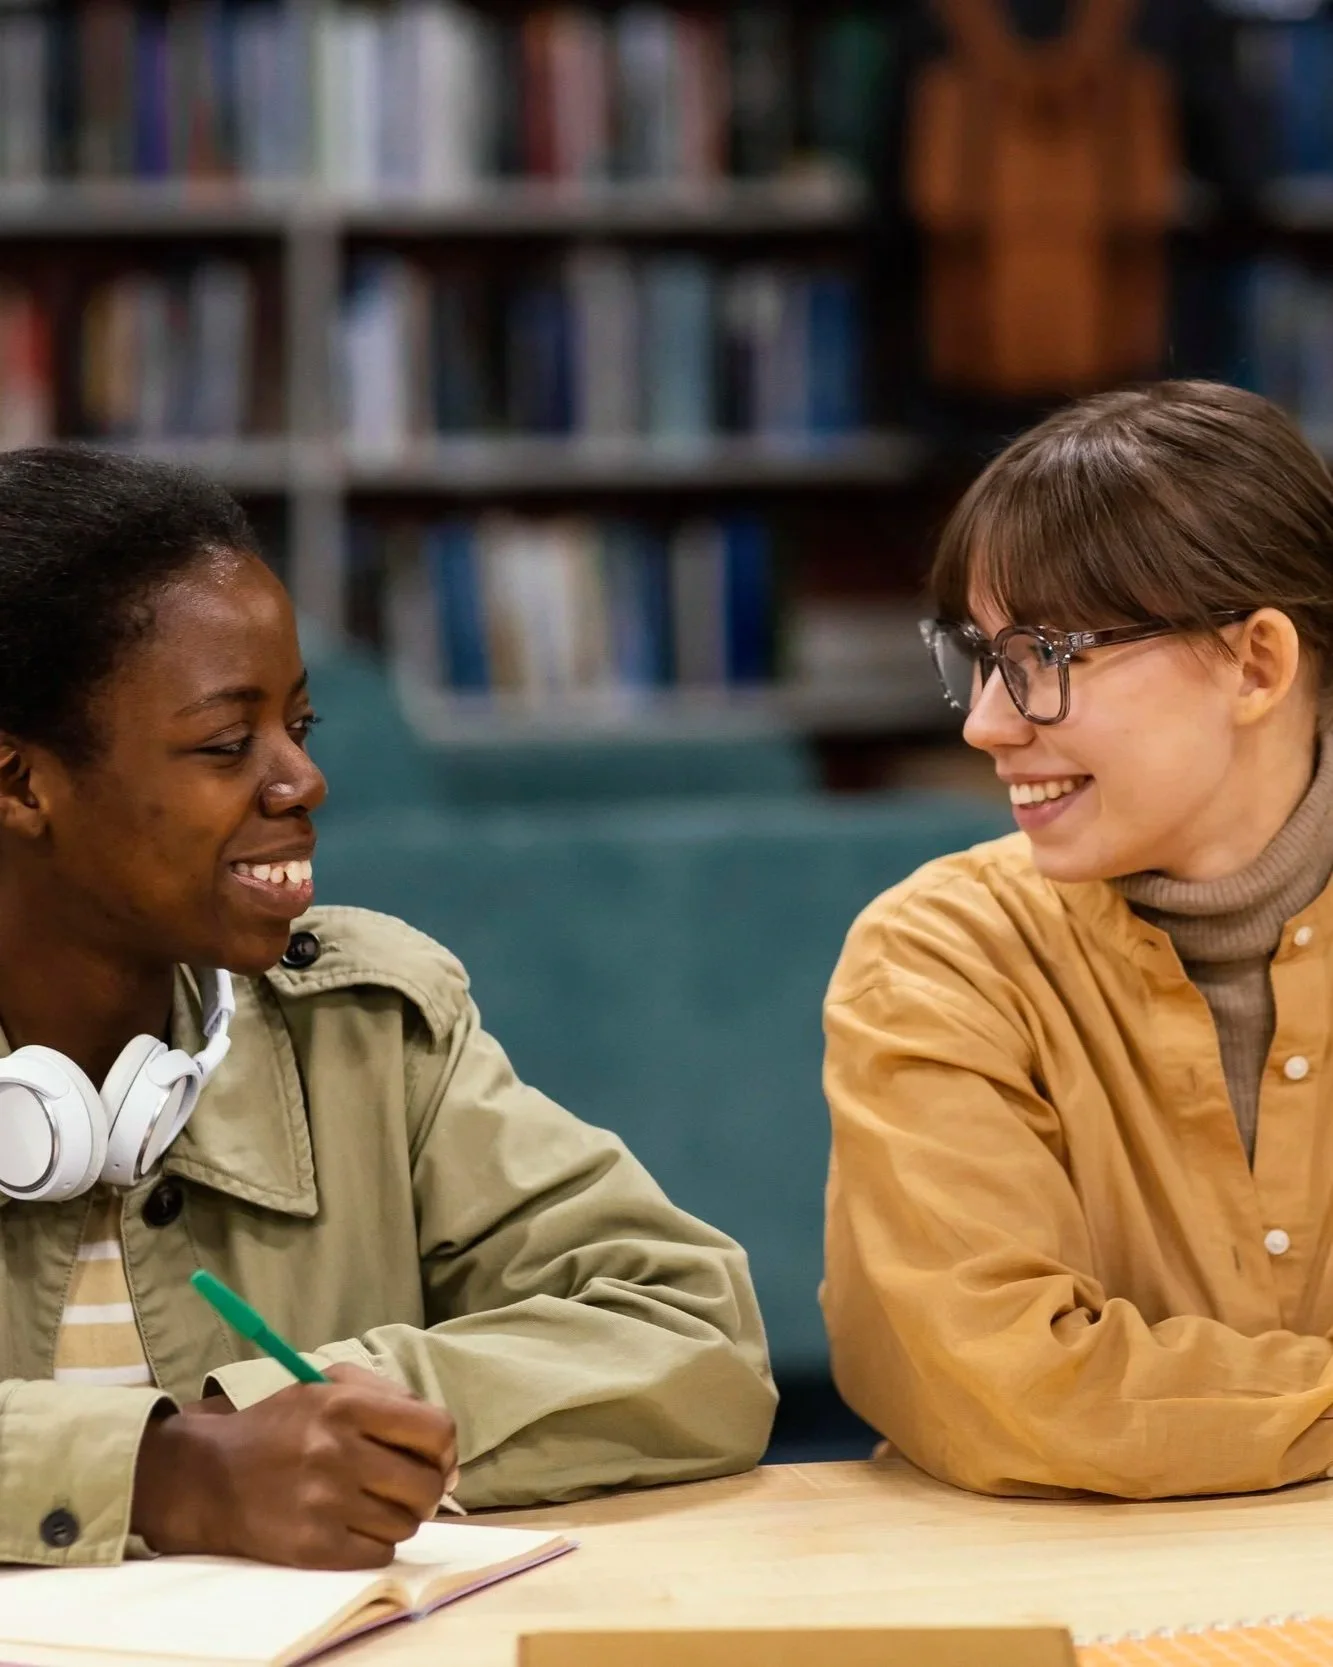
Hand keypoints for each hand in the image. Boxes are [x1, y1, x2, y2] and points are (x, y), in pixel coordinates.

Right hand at [132, 1364, 457, 1568]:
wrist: (209, 1476)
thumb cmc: (282, 1425)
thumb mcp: (329, 1384)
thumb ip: (393, 1397)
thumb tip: (448, 1453)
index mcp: (346, 1405)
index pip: (436, 1430)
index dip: (446, 1448)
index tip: (436, 1458)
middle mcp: (337, 1452)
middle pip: (428, 1484)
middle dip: (427, 1488)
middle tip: (406, 1486)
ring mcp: (324, 1504)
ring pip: (407, 1523)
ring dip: (399, 1515)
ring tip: (370, 1501)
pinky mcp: (312, 1547)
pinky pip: (380, 1553)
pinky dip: (375, 1542)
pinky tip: (351, 1524)